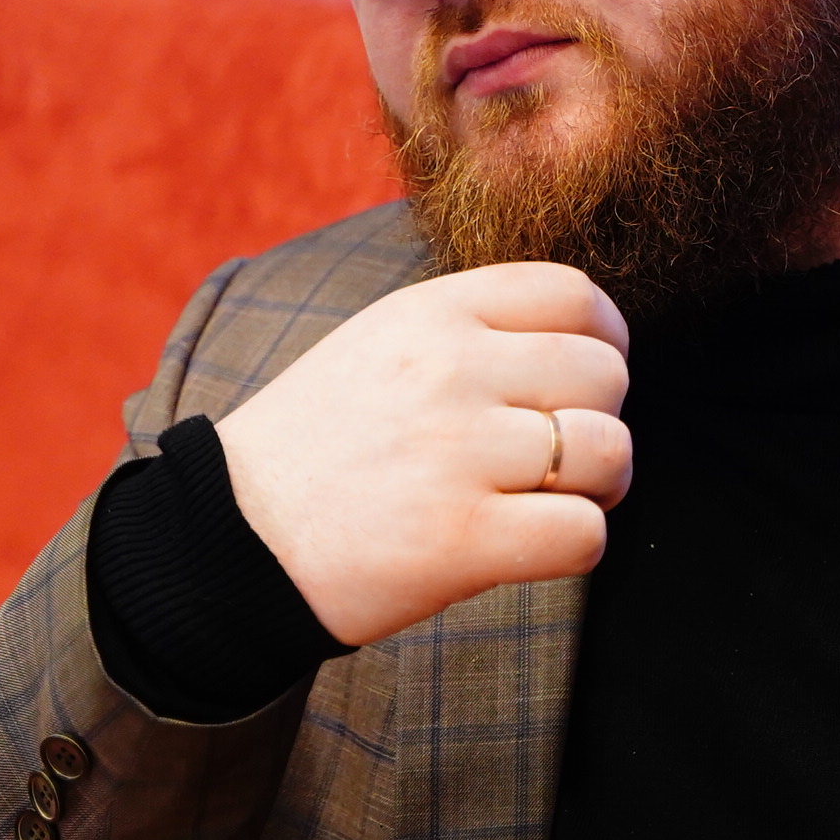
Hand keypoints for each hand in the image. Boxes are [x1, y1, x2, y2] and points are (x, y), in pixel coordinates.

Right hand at [215, 263, 635, 646]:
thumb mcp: (378, 346)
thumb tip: (581, 342)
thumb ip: (470, 330)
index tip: (579, 384)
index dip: (603, 341)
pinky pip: (584, 534)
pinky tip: (530, 546)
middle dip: (599, 421)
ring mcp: (458, 452)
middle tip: (556, 459)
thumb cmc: (317, 448)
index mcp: (430, 314)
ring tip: (547, 502)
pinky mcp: (462, 538)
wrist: (230, 538)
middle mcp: (449, 370)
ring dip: (597, 487)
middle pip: (606, 375)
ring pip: (610, 452)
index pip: (574, 294)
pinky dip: (575, 545)